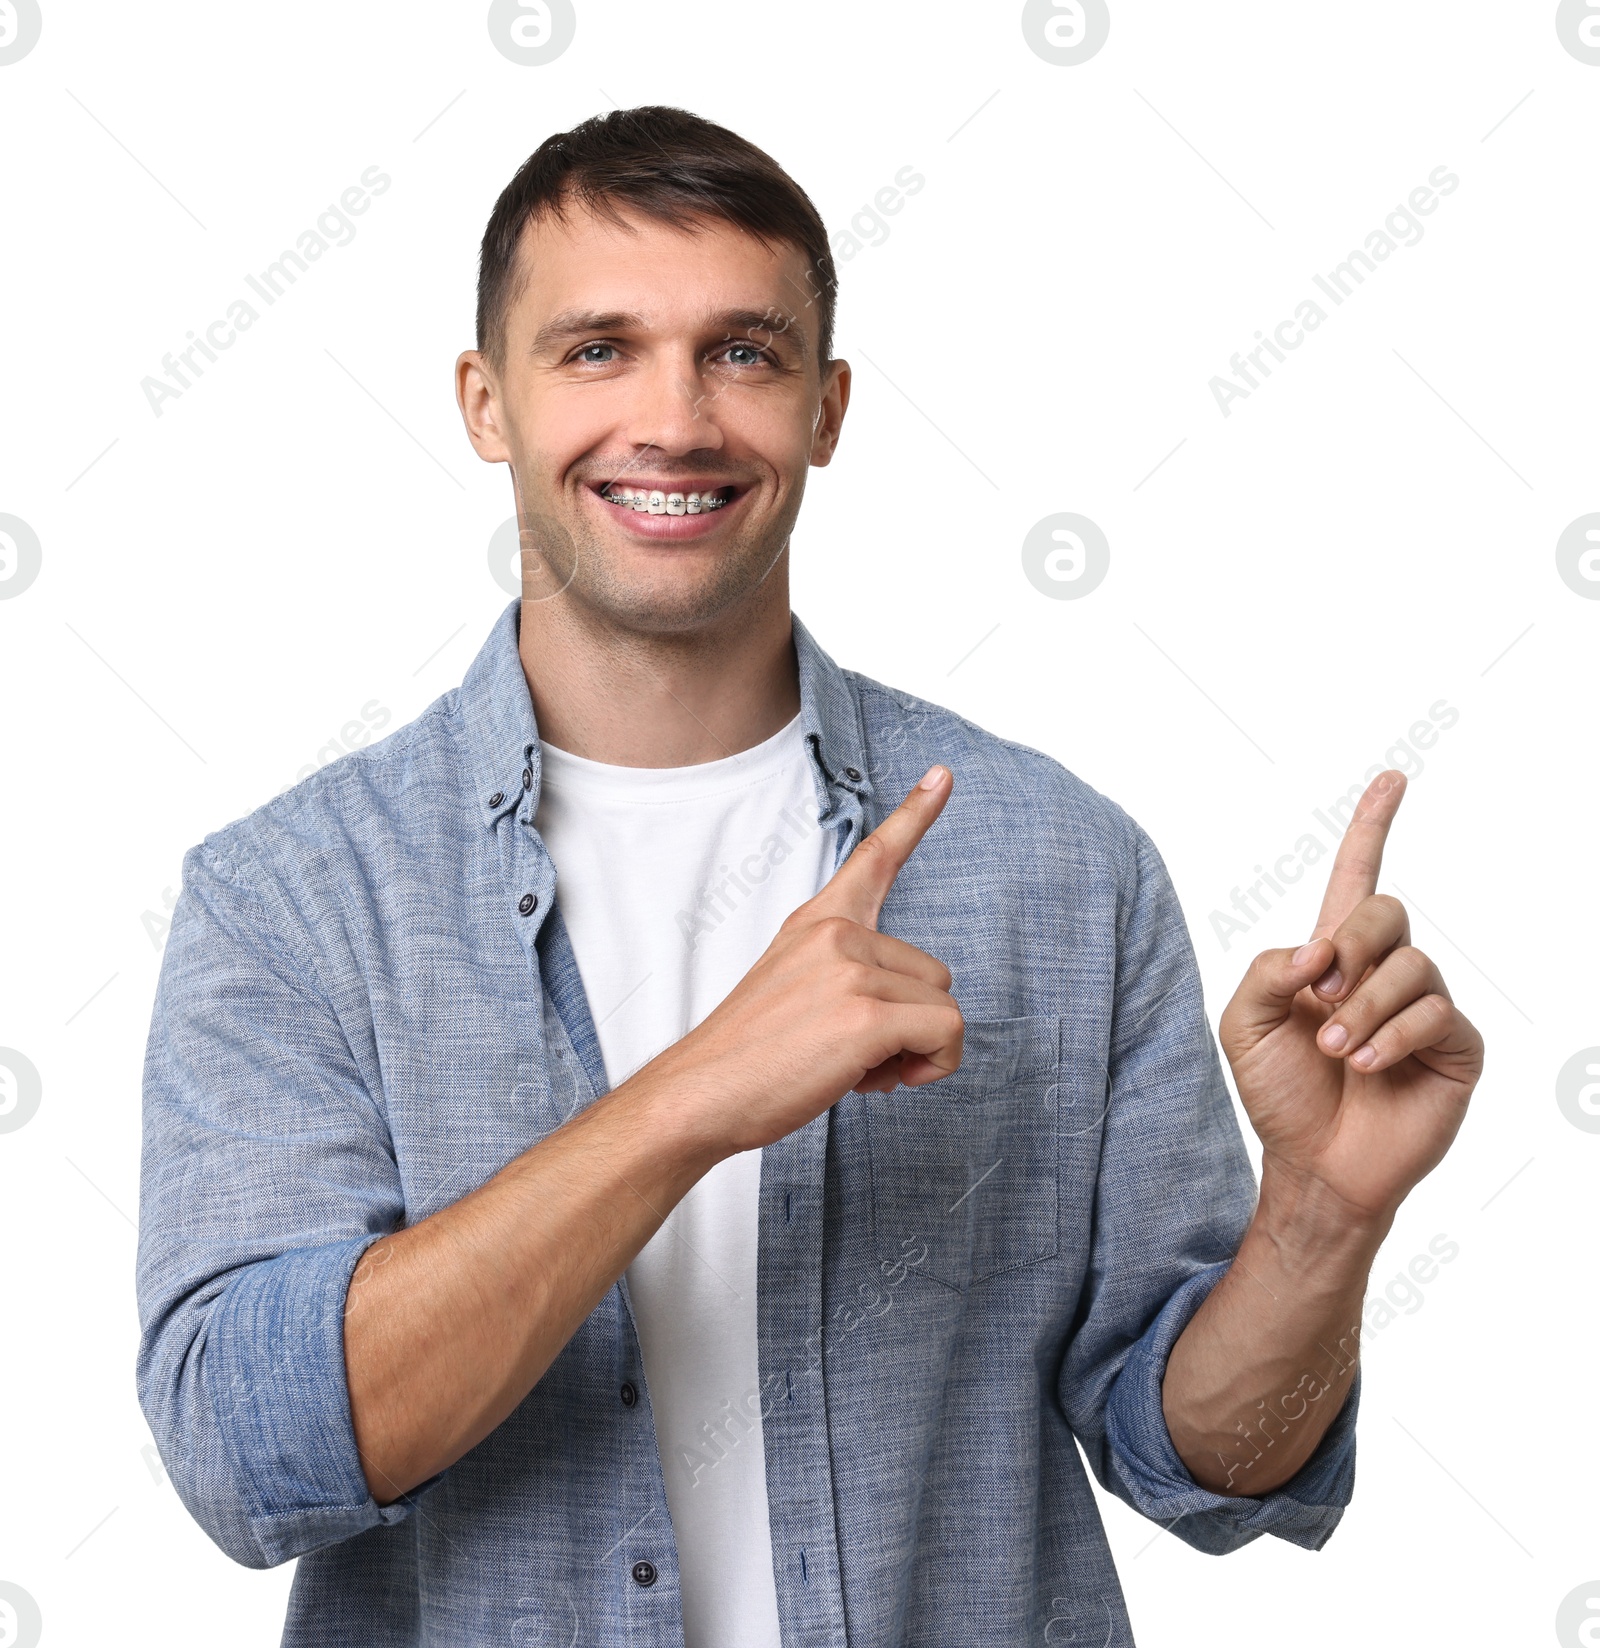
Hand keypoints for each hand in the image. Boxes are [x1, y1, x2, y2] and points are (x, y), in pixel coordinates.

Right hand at [638, 765, 964, 1157]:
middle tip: (855, 1056)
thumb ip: (846, 981)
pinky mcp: (867, 1012)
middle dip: (911, 1027)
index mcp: (816, 924)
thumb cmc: (746, 1059)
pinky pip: (945, 1034)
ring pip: (943, 1009)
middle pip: (935, 975)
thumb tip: (908, 1021)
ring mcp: (852, 968)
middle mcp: (836, 935)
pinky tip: (877, 1081)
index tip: (942, 775)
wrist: (699, 1096)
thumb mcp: (792, 992)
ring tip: (856, 1069)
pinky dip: (933, 1067)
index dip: (916, 815)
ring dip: (918, 1053)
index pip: (874, 858)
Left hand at [1218, 770, 1483, 1226]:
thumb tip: (1319, 947)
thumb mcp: (1244, 1023)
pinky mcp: (1455, 1048)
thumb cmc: (1280, 1093)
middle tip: (1317, 998)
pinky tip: (1366, 1067)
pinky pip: (1437, 1014)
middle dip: (1348, 948)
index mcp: (1333, 956)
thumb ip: (1267, 969)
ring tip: (1337, 1053)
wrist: (1312, 1162)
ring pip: (1410, 966)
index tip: (1392, 779)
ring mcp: (1424, 1007)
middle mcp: (1384, 972)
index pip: (1356, 877)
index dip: (1373, 827)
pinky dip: (1393, 1036)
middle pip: (1385, 910)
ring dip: (1362, 1008)